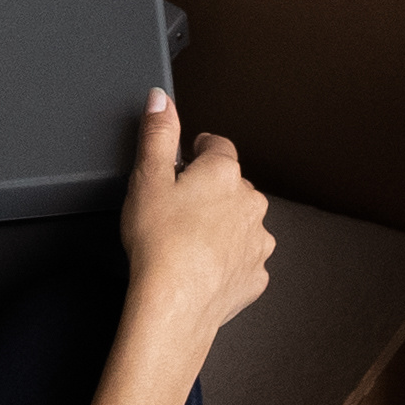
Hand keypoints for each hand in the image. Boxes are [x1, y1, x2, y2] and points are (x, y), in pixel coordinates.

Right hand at [115, 90, 274, 342]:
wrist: (174, 304)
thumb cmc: (160, 244)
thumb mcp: (147, 177)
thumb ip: (157, 133)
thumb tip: (162, 100)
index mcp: (225, 174)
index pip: (218, 146)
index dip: (199, 150)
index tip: (189, 157)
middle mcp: (250, 203)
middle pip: (231, 186)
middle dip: (209, 191)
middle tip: (178, 207)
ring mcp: (257, 241)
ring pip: (240, 223)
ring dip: (221, 226)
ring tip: (189, 240)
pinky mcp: (255, 275)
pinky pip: (242, 259)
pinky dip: (226, 260)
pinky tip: (201, 267)